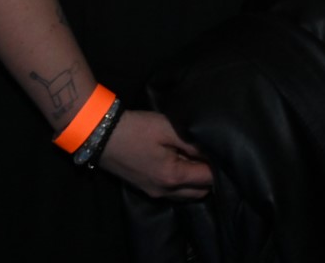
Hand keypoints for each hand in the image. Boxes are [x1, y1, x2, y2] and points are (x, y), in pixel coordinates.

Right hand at [97, 109, 214, 198]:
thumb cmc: (137, 130)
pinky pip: (174, 193)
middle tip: (213, 156)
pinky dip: (184, 183)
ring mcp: (154, 193)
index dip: (219, 166)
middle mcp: (165, 192)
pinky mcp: (146, 188)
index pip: (208, 179)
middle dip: (210, 177)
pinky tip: (183, 165)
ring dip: (197, 181)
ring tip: (199, 159)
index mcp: (173, 178)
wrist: (101, 136)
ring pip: (187, 195)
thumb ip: (193, 143)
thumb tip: (214, 152)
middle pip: (200, 192)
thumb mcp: (169, 130)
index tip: (223, 152)